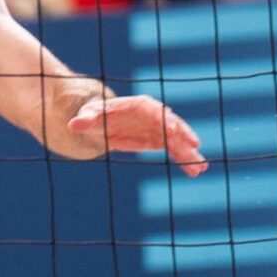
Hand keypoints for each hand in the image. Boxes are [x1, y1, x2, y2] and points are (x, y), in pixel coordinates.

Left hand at [69, 93, 207, 174]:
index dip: (163, 118)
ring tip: (201, 166)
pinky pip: (174, 150)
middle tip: (195, 145)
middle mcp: (152, 115)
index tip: (172, 130)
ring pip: (176, 139)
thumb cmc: (94, 116)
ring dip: (188, 152)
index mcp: (137, 105)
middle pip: (171, 123)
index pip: (153, 109)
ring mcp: (158, 128)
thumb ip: (85, 120)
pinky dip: (183, 160)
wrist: (101, 122)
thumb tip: (74, 124)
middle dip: (183, 134)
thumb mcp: (89, 117)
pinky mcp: (159, 140)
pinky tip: (194, 171)